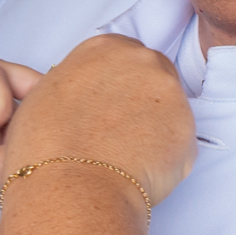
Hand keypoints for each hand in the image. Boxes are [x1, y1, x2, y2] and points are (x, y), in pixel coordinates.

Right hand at [3, 34, 193, 207]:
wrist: (73, 187)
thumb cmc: (48, 148)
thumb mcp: (45, 94)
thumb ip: (76, 82)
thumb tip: (84, 97)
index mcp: (105, 47)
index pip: (123, 56)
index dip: (115, 87)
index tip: (108, 106)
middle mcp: (141, 61)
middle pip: (152, 77)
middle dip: (140, 104)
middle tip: (117, 134)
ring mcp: (170, 93)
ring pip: (170, 110)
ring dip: (154, 130)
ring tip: (123, 156)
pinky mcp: (189, 128)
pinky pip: (181, 143)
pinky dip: (165, 158)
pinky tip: (139, 170)